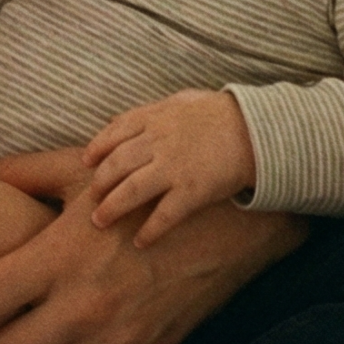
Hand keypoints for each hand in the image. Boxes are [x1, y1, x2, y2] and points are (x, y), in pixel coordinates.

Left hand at [84, 91, 256, 245]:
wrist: (258, 130)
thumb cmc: (220, 114)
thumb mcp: (181, 101)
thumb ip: (150, 112)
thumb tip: (118, 121)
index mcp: (156, 118)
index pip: (114, 133)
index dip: (97, 149)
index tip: (86, 162)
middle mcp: (159, 142)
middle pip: (116, 164)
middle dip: (99, 183)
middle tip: (90, 199)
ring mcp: (175, 167)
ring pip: (131, 190)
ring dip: (112, 208)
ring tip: (99, 222)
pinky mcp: (193, 191)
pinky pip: (164, 214)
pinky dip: (150, 230)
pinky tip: (140, 241)